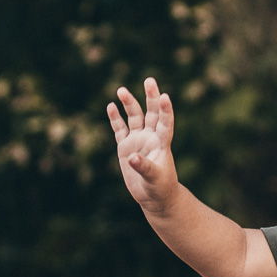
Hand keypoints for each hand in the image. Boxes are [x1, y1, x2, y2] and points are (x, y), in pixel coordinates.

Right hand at [107, 77, 177, 212]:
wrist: (154, 196)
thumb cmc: (160, 187)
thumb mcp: (154, 178)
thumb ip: (144, 167)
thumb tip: (132, 157)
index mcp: (162, 143)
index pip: (165, 122)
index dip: (166, 110)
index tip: (165, 97)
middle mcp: (151, 137)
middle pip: (151, 112)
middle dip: (150, 97)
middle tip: (149, 80)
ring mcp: (138, 140)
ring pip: (134, 117)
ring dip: (129, 103)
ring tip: (121, 90)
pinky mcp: (126, 146)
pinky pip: (119, 129)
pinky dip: (115, 118)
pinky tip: (111, 106)